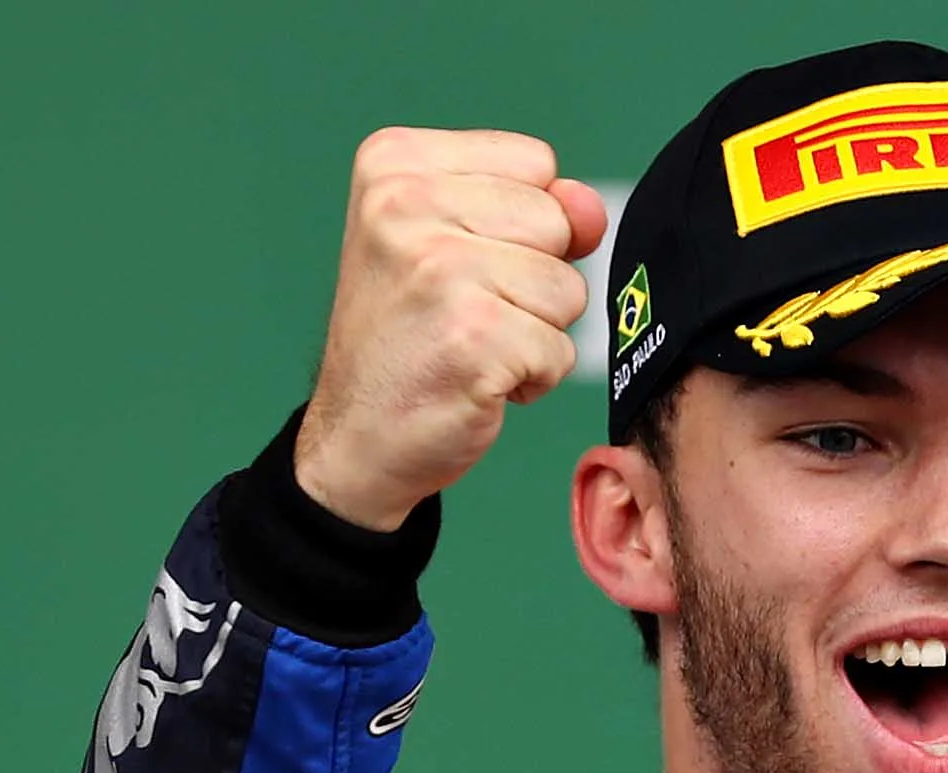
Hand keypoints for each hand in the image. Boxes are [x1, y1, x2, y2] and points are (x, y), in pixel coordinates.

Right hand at [293, 128, 609, 530]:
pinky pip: (561, 350)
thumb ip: (531, 207)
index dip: (523, 223)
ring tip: (471, 344)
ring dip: (536, 331)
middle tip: (465, 311)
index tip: (459, 261)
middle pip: (557, 221)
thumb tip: (590, 208)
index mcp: (396, 163)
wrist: (357, 435)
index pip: (536, 163)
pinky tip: (478, 379)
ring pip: (567, 288)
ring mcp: (440, 269)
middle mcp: (406, 204)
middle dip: (534, 277)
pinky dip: (534, 377)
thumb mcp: (453, 242)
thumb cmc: (408, 336)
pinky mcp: (473, 335)